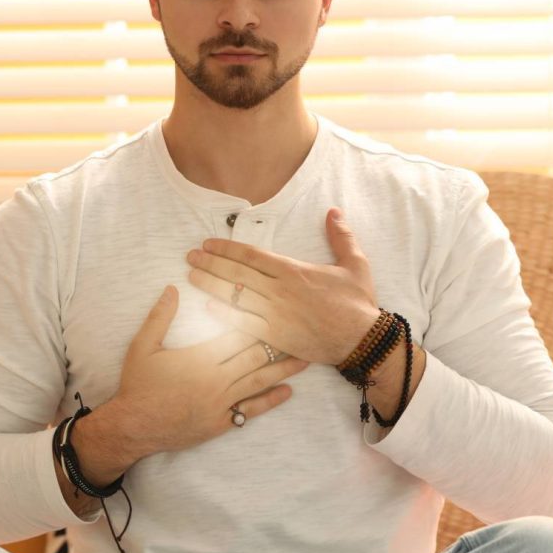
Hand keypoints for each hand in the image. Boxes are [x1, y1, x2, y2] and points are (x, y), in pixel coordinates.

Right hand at [112, 285, 308, 457]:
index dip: (257, 322)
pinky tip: (287, 392)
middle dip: (278, 343)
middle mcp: (215, 381)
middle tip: (301, 330)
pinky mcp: (220, 423)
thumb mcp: (142, 346)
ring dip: (283, 369)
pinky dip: (270, 401)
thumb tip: (171, 288)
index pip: (236, 336)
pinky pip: (251, 411)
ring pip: (258, 383)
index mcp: (200, 359)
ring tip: (305, 359)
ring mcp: (220, 404)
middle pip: (254, 357)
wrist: (133, 427)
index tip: (276, 309)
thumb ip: (159, 316)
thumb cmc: (137, 384)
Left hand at [186, 208, 379, 365]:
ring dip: (211, 285)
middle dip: (210, 263)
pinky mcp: (276, 336)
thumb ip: (341, 236)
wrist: (362, 341)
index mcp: (293, 271)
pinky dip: (225, 315)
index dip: (227, 248)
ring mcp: (275, 314)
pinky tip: (209, 307)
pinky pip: (244, 324)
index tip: (208, 244)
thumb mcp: (355, 264)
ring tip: (192, 277)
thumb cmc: (357, 303)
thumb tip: (334, 211)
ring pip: (236, 296)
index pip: (252, 256)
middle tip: (190, 256)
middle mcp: (280, 291)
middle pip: (237, 273)